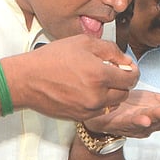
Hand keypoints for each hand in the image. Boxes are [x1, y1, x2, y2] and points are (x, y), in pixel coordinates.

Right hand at [7, 35, 139, 120]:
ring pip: (113, 103)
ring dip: (112, 93)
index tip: (128, 69)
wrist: (27, 80)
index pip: (131, 79)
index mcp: (99, 75)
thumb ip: (110, 50)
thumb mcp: (83, 42)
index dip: (132, 72)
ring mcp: (89, 109)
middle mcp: (97, 95)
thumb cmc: (52, 58)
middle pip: (124, 93)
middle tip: (112, 73)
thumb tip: (127, 60)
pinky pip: (100, 111)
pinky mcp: (81, 117)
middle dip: (122, 83)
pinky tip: (88, 90)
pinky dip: (100, 102)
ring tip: (98, 82)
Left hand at [82, 88, 159, 138]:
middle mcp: (152, 123)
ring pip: (151, 122)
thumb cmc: (131, 107)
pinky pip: (131, 124)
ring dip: (159, 117)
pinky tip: (144, 118)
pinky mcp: (121, 125)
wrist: (102, 115)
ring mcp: (137, 125)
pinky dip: (138, 122)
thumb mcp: (157, 101)